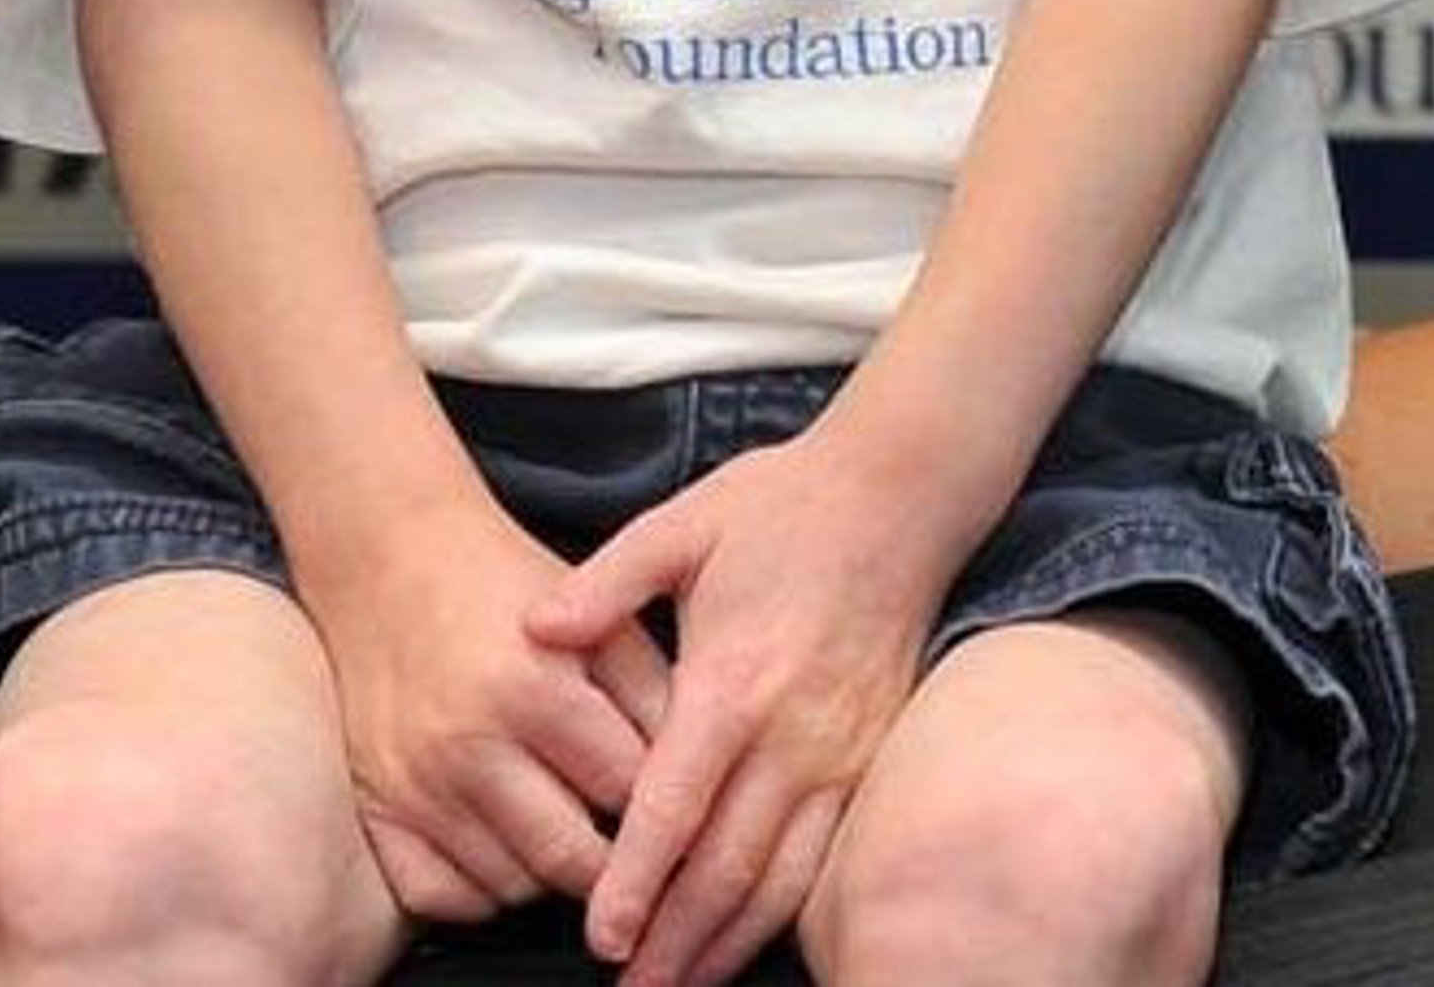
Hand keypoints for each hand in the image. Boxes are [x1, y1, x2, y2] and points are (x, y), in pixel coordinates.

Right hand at [309, 493, 669, 925]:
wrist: (391, 556)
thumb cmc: (502, 584)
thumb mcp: (593, 617)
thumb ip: (654, 692)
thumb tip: (705, 775)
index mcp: (531, 687)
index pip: (627, 791)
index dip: (664, 800)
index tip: (680, 805)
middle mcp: (469, 746)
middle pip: (572, 860)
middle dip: (616, 860)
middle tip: (633, 840)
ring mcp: (417, 787)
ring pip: (513, 887)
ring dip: (553, 872)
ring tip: (571, 824)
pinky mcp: (377, 810)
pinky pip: (446, 897)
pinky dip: (484, 887)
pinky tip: (508, 843)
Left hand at [525, 423, 943, 986]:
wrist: (899, 495)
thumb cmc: (781, 505)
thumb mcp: (683, 523)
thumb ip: (606, 581)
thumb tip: (534, 628)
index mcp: (732, 682)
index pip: (674, 807)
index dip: (635, 880)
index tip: (600, 937)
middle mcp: (791, 735)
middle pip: (726, 866)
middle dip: (675, 939)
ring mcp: (842, 755)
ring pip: (782, 879)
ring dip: (728, 942)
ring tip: (680, 984)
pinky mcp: (874, 760)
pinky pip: (829, 858)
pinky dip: (788, 913)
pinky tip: (754, 937)